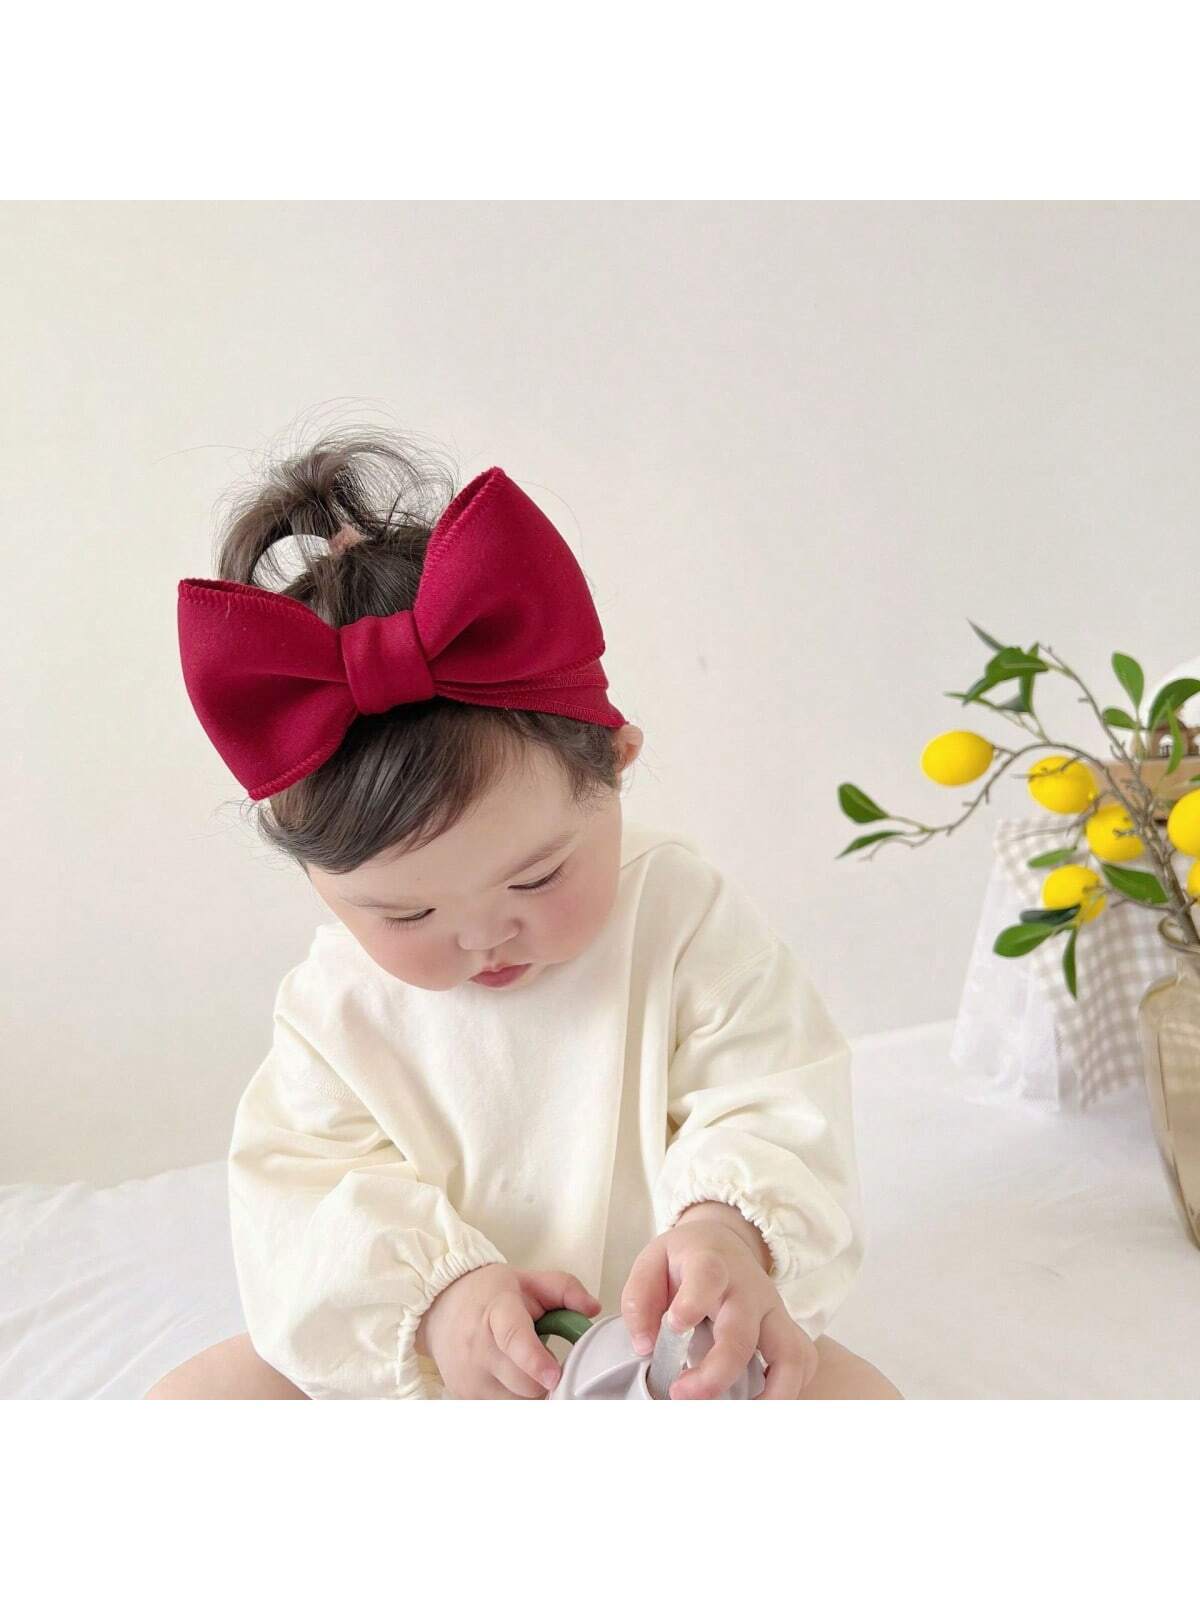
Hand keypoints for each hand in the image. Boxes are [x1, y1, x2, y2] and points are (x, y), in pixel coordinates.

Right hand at [416, 1264, 600, 1398]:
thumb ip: (565, 1289)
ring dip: (531, 1393)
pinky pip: (503, 1409)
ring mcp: (469, 1376)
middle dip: (546, 1378)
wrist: (441, 1305)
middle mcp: (478, 1347)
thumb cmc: (490, 1293)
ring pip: (516, 1403)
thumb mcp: (528, 1280)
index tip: (554, 1375)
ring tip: (526, 1368)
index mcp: (496, 1311)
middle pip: (523, 1383)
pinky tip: (511, 1379)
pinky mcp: (464, 1396)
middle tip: (551, 1362)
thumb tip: (592, 1309)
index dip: (535, 1360)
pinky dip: (515, 1399)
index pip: (514, 1338)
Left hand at [620, 1202, 818, 1399]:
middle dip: (716, 1372)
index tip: (675, 1326)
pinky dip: (791, 1389)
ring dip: (771, 1394)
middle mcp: (748, 1290)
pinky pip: (802, 1361)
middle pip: (742, 1333)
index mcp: (710, 1265)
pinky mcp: (786, 1329)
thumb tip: (644, 1346)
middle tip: (681, 1394)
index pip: (708, 1277)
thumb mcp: (652, 1262)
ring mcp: (772, 1311)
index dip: (693, 1302)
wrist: (724, 1243)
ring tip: (740, 1420)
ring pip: (789, 1352)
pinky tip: (762, 1407)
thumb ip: (639, 1299)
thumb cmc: (685, 1260)